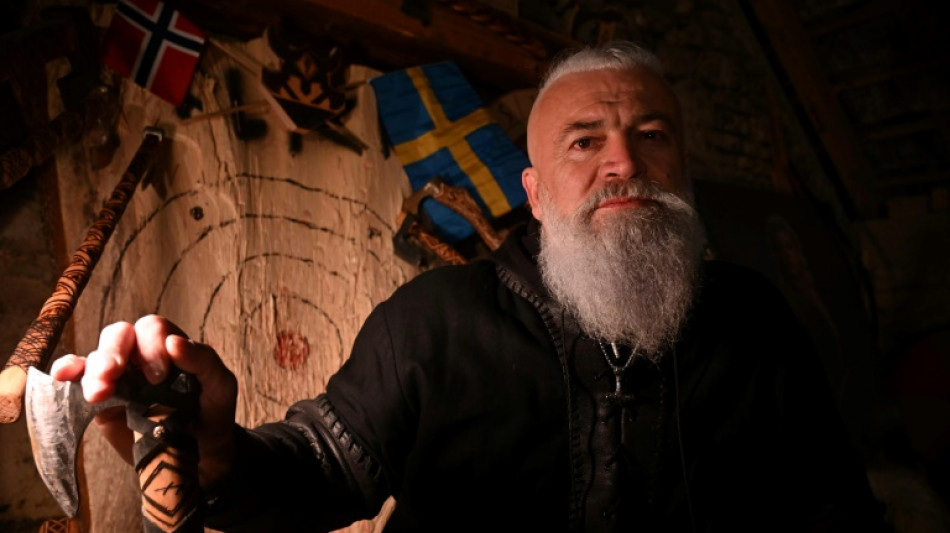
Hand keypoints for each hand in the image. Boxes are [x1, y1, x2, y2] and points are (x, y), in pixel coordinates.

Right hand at [50, 314, 238, 488]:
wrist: (200, 451)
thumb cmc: (212, 410)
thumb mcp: (220, 385)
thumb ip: (203, 360)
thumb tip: (175, 342)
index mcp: (169, 345)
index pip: (151, 328)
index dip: (151, 346)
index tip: (159, 377)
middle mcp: (140, 354)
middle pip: (119, 335)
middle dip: (114, 352)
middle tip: (114, 375)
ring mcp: (118, 376)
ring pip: (97, 356)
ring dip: (94, 369)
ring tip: (99, 392)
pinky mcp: (101, 399)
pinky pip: (79, 378)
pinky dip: (69, 371)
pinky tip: (64, 375)